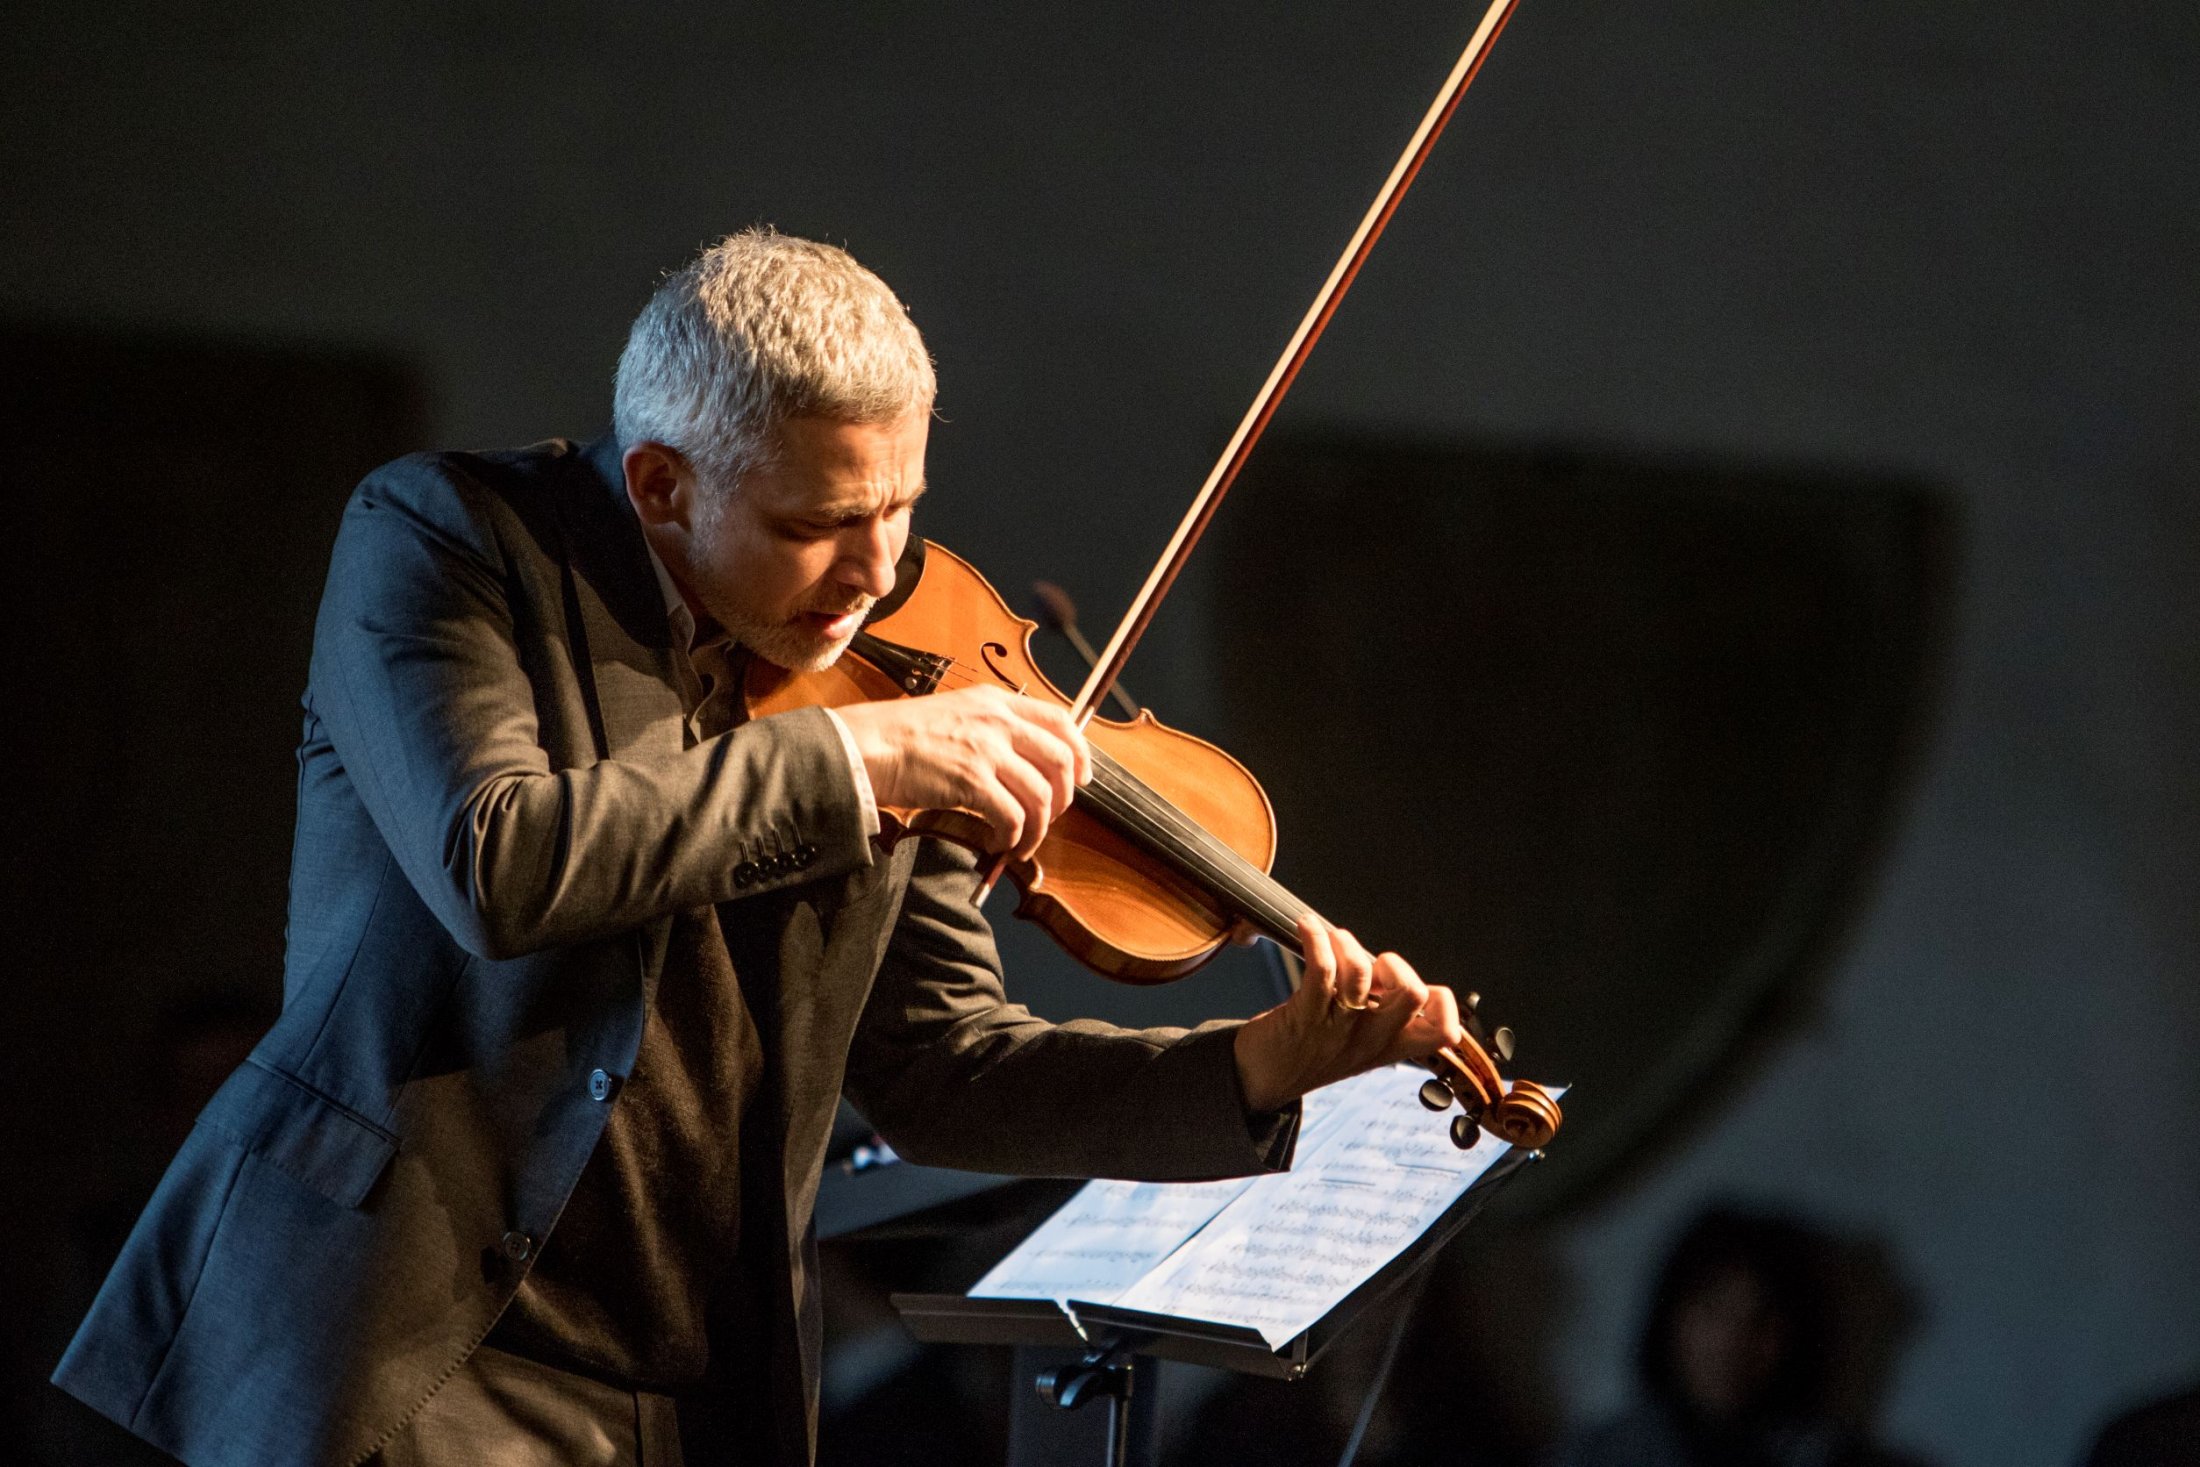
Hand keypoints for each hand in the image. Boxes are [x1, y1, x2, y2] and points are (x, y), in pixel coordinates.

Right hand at [835, 686, 1091, 859]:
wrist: (864, 746)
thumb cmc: (900, 736)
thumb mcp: (955, 715)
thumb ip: (991, 729)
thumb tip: (1022, 764)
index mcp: (996, 701)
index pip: (1061, 720)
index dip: (1080, 752)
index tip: (1080, 778)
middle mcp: (997, 721)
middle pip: (1061, 760)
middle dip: (1064, 798)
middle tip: (1050, 818)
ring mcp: (986, 750)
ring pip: (1042, 795)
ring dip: (1039, 828)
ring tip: (1022, 843)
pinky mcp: (972, 781)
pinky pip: (1014, 817)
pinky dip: (1014, 838)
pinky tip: (999, 844)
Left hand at [1232, 915, 1467, 1112]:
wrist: (1260, 1080)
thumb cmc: (1310, 1050)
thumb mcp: (1360, 1042)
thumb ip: (1383, 1013)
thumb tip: (1389, 968)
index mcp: (1389, 1047)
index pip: (1444, 1032)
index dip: (1441, 1001)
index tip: (1412, 986)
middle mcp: (1370, 1040)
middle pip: (1413, 995)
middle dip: (1397, 965)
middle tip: (1371, 965)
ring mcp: (1338, 1029)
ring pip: (1361, 975)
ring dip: (1348, 944)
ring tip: (1333, 939)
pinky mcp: (1303, 1016)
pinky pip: (1320, 969)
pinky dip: (1316, 938)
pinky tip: (1307, 927)